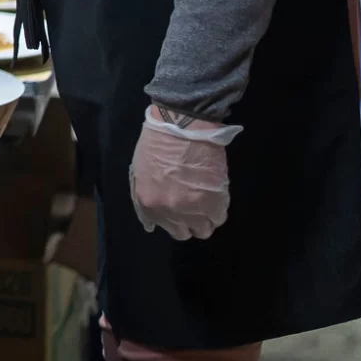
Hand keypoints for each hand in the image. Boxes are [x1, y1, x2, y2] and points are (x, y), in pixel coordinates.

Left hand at [129, 104, 238, 239]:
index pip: (164, 227)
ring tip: (206, 200)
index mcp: (148, 203)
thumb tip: (150, 225)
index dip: (173, 219)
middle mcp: (169, 211)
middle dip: (188, 222)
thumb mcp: (140, 174)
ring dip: (205, 218)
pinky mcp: (214, 202)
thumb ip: (144, 201)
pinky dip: (219, 209)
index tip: (178, 210)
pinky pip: (220, 217)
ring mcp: (192, 209)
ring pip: (204, 229)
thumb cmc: (157, 144)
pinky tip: (215, 194)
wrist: (182, 127)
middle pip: (184, 233)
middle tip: (193, 205)